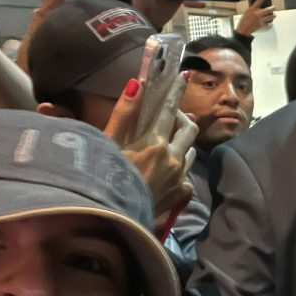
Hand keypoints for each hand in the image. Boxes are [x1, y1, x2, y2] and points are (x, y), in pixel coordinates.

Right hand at [104, 76, 198, 216]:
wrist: (111, 219)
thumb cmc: (104, 178)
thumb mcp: (109, 144)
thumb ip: (124, 113)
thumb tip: (137, 83)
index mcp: (156, 143)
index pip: (170, 110)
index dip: (176, 92)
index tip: (184, 76)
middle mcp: (173, 159)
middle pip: (190, 130)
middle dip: (182, 118)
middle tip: (170, 116)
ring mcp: (179, 178)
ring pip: (191, 153)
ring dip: (183, 143)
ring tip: (169, 142)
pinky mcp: (178, 195)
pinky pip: (187, 178)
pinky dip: (180, 170)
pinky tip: (169, 171)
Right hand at [235, 0, 274, 35]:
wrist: (244, 29)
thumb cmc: (244, 20)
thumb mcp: (248, 11)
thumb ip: (254, 9)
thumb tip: (259, 6)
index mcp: (253, 9)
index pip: (259, 0)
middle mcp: (258, 14)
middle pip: (268, 10)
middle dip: (272, 8)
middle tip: (274, 7)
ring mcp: (261, 20)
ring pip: (270, 17)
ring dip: (272, 15)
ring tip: (273, 14)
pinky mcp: (262, 25)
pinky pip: (268, 22)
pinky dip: (268, 22)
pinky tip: (267, 21)